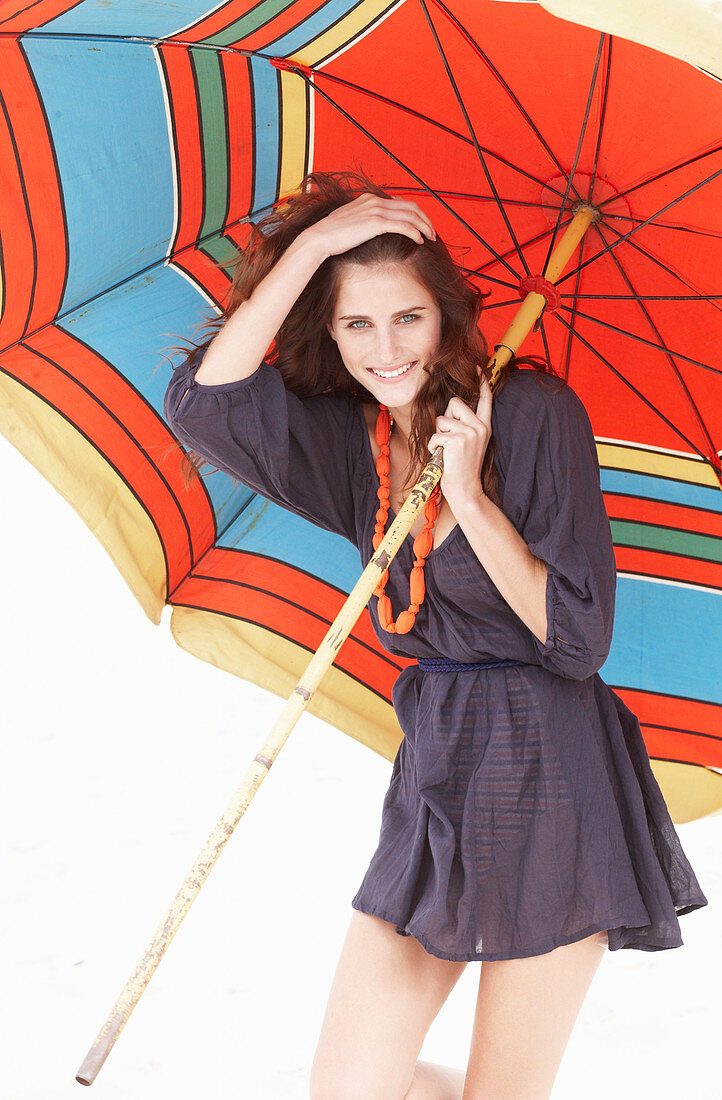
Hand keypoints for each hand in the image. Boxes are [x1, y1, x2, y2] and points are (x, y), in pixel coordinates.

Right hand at [299, 193, 435, 260]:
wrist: (320, 237)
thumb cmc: (332, 234)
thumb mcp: (350, 222)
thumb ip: (364, 220)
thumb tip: (372, 228)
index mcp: (370, 199)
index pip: (401, 202)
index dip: (415, 213)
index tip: (421, 225)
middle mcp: (375, 201)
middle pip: (411, 206)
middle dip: (425, 219)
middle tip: (432, 233)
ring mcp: (376, 210)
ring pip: (411, 215)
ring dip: (425, 227)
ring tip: (431, 238)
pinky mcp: (376, 223)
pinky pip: (404, 226)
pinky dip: (415, 233)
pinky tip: (420, 241)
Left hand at [427, 365, 491, 513]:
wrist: (466, 489)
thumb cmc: (461, 468)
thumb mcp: (469, 444)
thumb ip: (464, 427)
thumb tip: (449, 413)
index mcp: (484, 426)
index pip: (485, 400)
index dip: (481, 383)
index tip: (478, 368)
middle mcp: (479, 427)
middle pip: (454, 403)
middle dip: (445, 420)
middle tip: (450, 441)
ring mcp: (470, 433)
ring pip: (441, 420)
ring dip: (438, 436)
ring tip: (447, 451)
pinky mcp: (458, 440)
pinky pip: (435, 435)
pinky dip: (433, 447)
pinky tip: (442, 457)